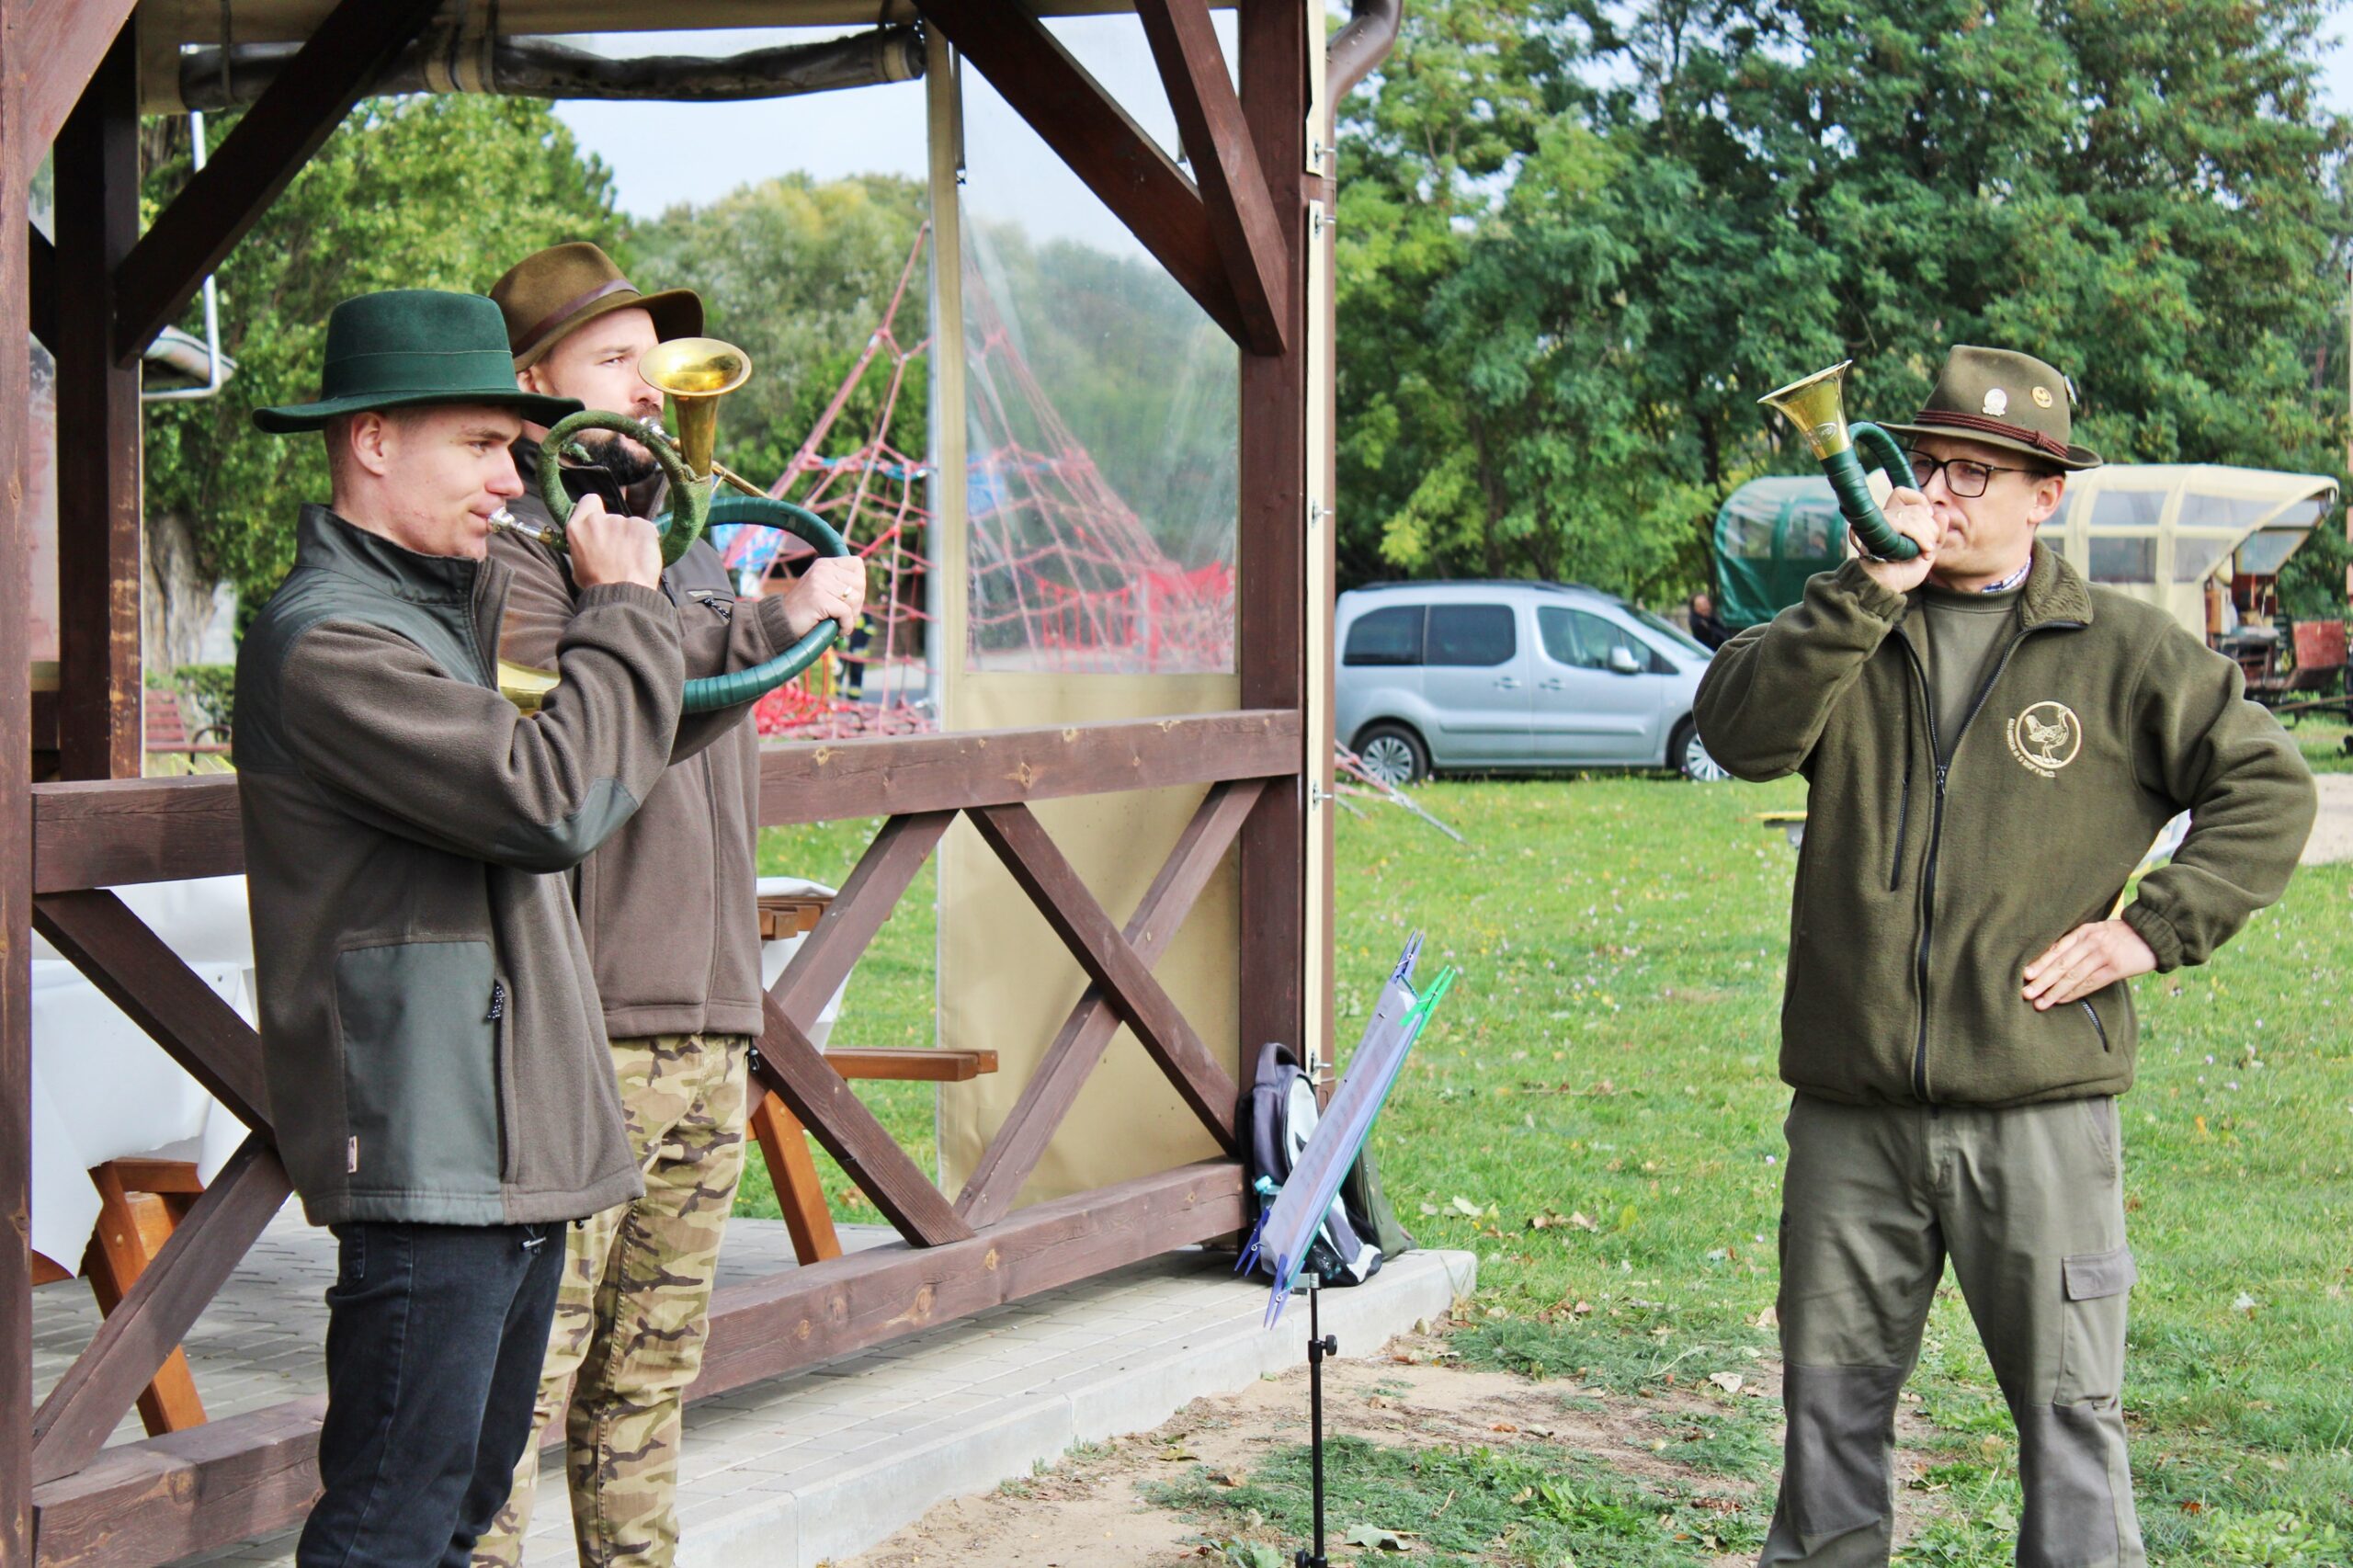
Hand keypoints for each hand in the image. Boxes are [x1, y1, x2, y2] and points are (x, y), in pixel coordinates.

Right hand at [564, 495, 661, 590]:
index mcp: (577, 527)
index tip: (602, 521)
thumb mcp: (578, 565)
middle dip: (616, 531)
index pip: (589, 501)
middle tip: (620, 552)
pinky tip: (643, 557)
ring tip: (632, 560)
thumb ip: (584, 546)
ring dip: (632, 538)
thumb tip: (591, 544)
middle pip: (612, 517)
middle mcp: (597, 520)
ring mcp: (621, 521)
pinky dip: (647, 540)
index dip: (596, 509)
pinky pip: (646, 529)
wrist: (622, 595)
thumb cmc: (598, 586)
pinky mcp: (642, 525)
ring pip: (630, 525)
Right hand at [781, 555, 866, 640]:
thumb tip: (864, 585)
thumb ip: (841, 584)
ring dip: (852, 616)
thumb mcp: (824, 590)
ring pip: (855, 598)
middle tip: (845, 617)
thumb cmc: (807, 611)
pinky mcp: (819, 598)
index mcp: (825, 564)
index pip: (857, 564)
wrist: (781, 624)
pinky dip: (846, 626)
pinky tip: (838, 631)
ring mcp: (820, 582)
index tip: (850, 600)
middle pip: (860, 583)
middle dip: (857, 604)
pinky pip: (846, 613)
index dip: (859, 584)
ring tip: (840, 623)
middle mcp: (823, 569)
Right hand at [1854, 486, 1940, 595]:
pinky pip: (1907, 524)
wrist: (1886, 587)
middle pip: (1916, 508)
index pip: (1903, 492)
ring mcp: (1880, 523)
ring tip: (1926, 552)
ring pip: (1914, 515)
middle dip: (1931, 528)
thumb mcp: (1927, 550)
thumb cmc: (1902, 572)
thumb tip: (1942, 514)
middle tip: (1929, 547)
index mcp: (1891, 518)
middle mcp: (1883, 517)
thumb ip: (1937, 533)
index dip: (1920, 502)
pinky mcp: (1879, 531)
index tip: (1928, 522)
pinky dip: (1921, 537)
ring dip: (1928, 534)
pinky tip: (1924, 551)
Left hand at [2022, 919, 2156, 1009]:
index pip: (2056, 949)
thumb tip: (2052, 958)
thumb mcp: (2097, 930)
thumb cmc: (2121, 934)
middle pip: (2061, 964)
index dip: (2039, 962)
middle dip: (2041, 980)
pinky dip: (2074, 993)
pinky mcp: (2117, 968)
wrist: (2154, 933)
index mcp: (2083, 932)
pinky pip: (2091, 983)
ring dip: (2054, 991)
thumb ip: (2077, 942)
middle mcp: (2091, 942)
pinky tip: (2061, 1000)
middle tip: (2025, 993)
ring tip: (2039, 1002)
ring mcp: (2103, 955)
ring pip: (2073, 976)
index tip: (2024, 974)